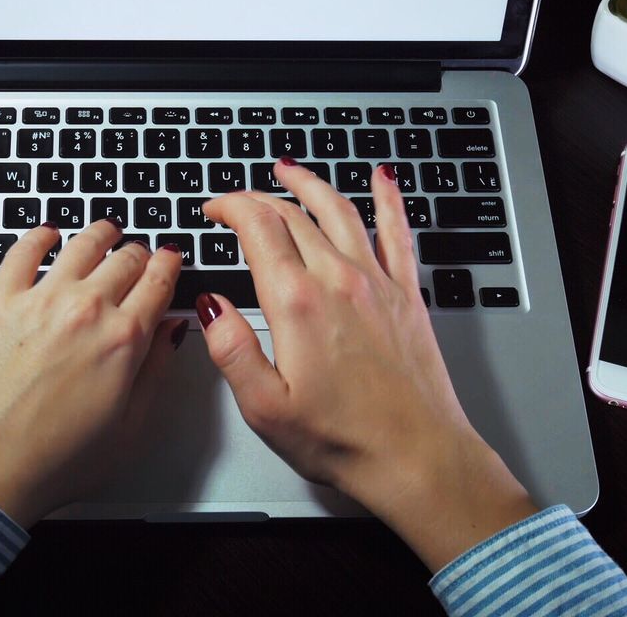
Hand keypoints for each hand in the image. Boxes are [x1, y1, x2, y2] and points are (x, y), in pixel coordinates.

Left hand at [0, 220, 186, 527]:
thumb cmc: (55, 460)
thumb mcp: (131, 426)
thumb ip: (156, 369)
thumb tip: (172, 330)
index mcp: (124, 340)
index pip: (159, 281)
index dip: (170, 265)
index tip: (170, 261)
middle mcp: (85, 309)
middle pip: (125, 258)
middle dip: (139, 253)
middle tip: (139, 257)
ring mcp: (40, 300)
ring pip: (82, 243)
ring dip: (100, 233)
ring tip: (105, 232)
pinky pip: (23, 250)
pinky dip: (40, 236)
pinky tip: (48, 234)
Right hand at [197, 159, 537, 571]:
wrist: (416, 457)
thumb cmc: (344, 439)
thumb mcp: (264, 406)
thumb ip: (231, 349)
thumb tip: (211, 305)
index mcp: (296, 303)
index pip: (258, 229)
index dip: (231, 207)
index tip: (214, 209)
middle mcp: (338, 280)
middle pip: (293, 215)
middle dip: (259, 198)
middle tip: (239, 201)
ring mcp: (377, 282)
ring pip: (340, 211)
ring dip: (311, 184)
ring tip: (290, 170)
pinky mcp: (406, 295)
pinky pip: (397, 231)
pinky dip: (388, 199)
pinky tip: (383, 179)